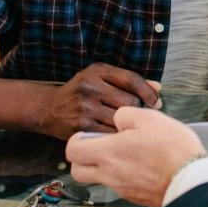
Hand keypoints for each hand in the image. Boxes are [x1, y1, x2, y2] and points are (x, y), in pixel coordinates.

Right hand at [36, 63, 160, 139]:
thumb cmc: (81, 92)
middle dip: (138, 109)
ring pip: (121, 118)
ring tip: (129, 125)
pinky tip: (118, 135)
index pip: (131, 79)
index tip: (157, 102)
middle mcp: (90, 87)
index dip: (148, 92)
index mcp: (97, 72)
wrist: (49, 109)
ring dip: (128, 124)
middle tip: (139, 116)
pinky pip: (109, 133)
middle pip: (129, 101)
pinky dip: (117, 134)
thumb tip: (158, 88)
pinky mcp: (81, 127)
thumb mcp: (101, 77)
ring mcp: (84, 108)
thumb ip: (129, 81)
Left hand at [65, 107, 204, 206]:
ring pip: (98, 178)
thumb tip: (118, 120)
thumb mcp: (150, 118)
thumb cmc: (171, 149)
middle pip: (77, 171)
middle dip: (82, 158)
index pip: (73, 151)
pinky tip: (142, 164)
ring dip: (104, 166)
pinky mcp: (134, 196)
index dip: (76, 140)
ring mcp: (121, 188)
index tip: (87, 134)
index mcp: (108, 153)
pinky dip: (123, 175)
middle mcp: (109, 174)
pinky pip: (118, 185)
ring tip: (126, 153)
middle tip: (99, 146)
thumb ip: (126, 115)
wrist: (189, 178)